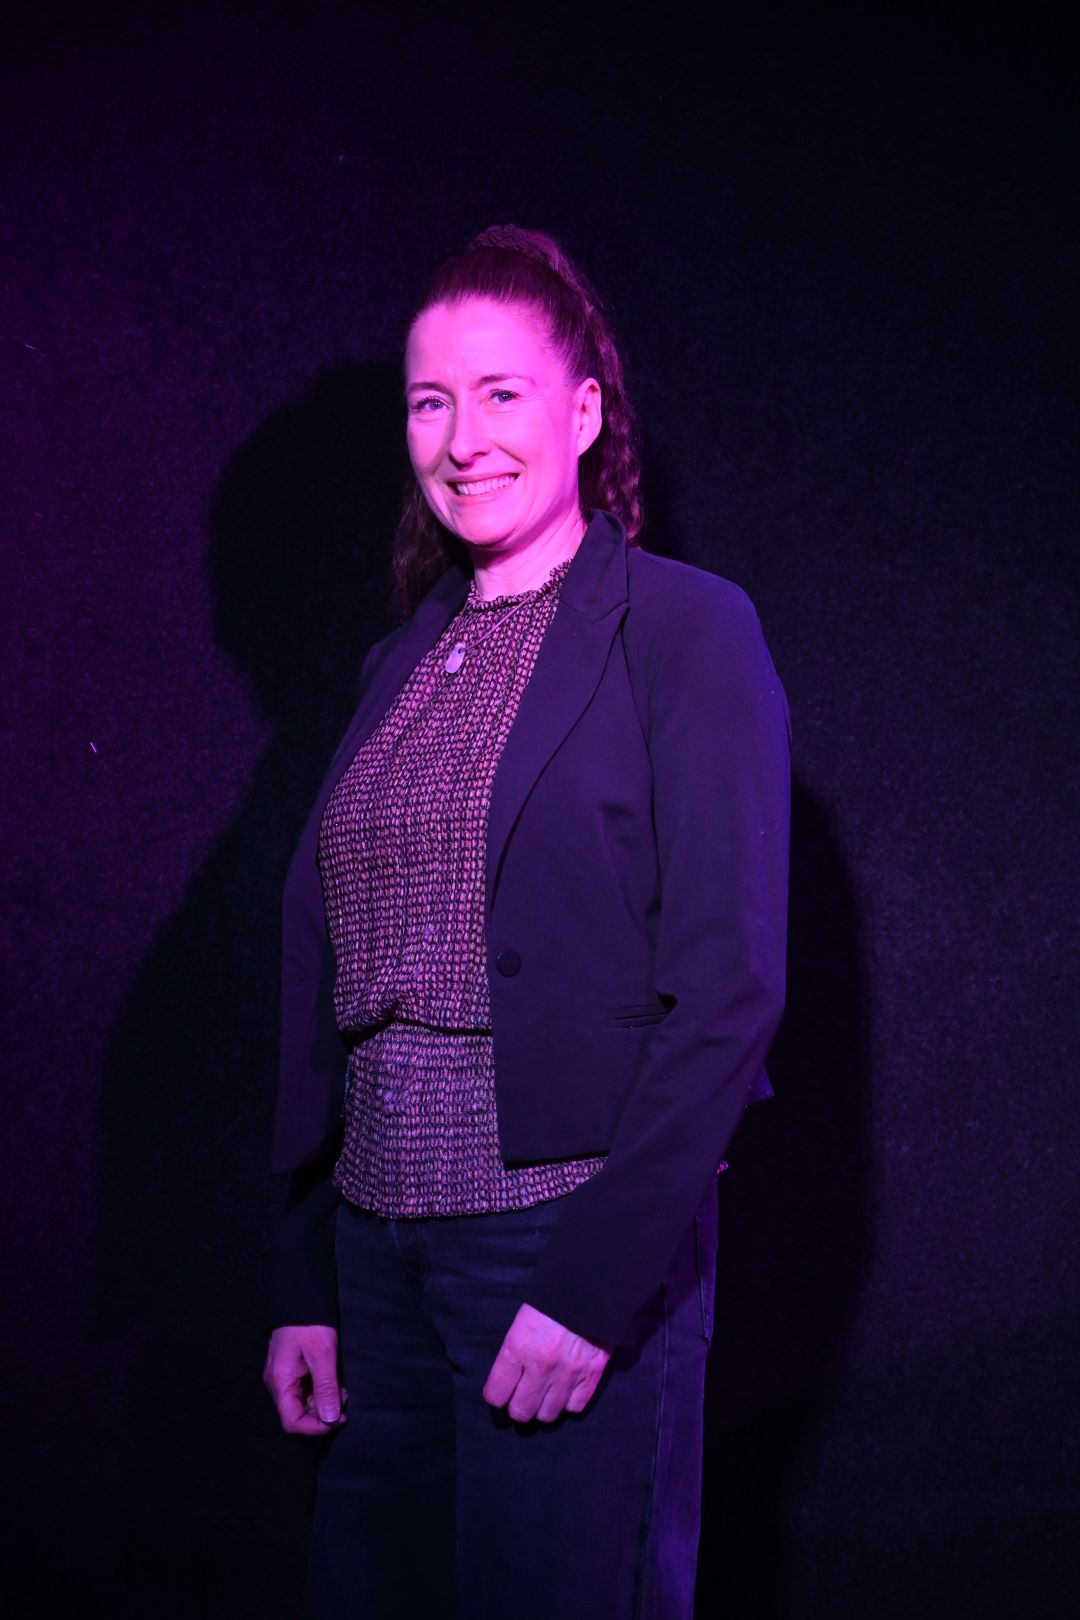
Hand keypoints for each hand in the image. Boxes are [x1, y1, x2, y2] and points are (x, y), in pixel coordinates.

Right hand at [263, 1324, 347, 1435]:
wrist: (300, 1298)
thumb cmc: (310, 1324)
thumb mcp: (323, 1354)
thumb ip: (326, 1388)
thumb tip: (330, 1419)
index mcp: (280, 1382)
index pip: (292, 1422)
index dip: (316, 1427)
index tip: (338, 1418)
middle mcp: (277, 1384)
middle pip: (297, 1415)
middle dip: (322, 1413)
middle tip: (343, 1397)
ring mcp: (282, 1378)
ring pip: (301, 1404)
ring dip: (323, 1402)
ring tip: (341, 1389)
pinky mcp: (290, 1372)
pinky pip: (303, 1392)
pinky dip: (319, 1392)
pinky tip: (333, 1382)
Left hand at [483, 1303, 610, 1423]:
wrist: (591, 1285)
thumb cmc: (551, 1298)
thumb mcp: (522, 1319)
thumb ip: (514, 1350)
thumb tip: (507, 1379)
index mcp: (518, 1347)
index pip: (496, 1394)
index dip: (496, 1395)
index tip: (500, 1392)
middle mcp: (541, 1366)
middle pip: (521, 1412)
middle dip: (518, 1407)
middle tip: (522, 1396)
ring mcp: (568, 1373)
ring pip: (548, 1415)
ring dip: (543, 1407)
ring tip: (544, 1394)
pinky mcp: (592, 1374)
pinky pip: (575, 1408)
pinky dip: (569, 1402)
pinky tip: (566, 1390)